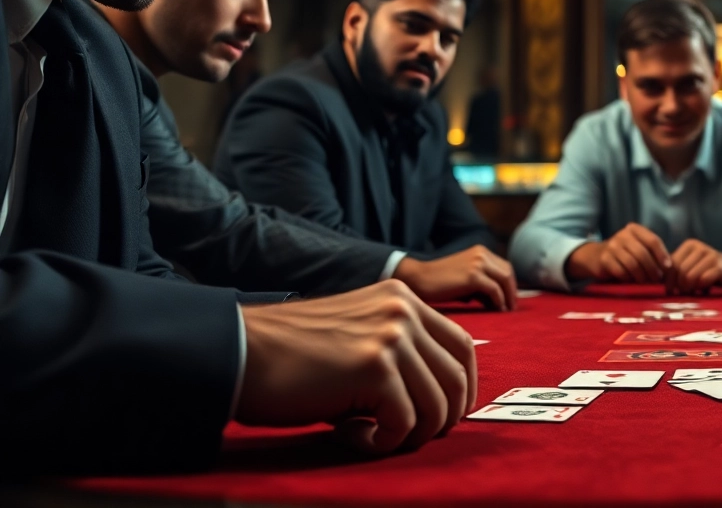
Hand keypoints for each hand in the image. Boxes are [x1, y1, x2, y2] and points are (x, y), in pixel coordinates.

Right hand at [236, 279, 476, 454]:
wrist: (240, 352)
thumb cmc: (292, 356)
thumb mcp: (357, 336)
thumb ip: (398, 351)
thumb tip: (441, 397)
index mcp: (403, 298)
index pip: (461, 346)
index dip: (461, 387)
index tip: (444, 414)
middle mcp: (403, 311)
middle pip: (457, 379)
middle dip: (441, 418)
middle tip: (404, 435)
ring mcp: (392, 337)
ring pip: (437, 406)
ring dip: (408, 435)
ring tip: (368, 435)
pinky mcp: (375, 368)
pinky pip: (404, 424)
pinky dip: (382, 443)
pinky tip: (350, 435)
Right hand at [394, 247, 517, 310]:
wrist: (419, 279)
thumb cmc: (441, 282)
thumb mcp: (466, 278)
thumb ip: (483, 284)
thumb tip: (501, 301)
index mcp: (480, 252)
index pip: (505, 267)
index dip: (510, 284)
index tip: (511, 299)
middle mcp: (481, 254)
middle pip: (508, 272)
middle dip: (512, 291)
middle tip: (511, 307)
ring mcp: (477, 263)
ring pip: (504, 280)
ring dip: (508, 296)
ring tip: (506, 310)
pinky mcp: (473, 276)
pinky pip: (494, 289)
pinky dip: (499, 300)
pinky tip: (497, 309)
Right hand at [565, 223, 669, 282]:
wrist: (595, 256)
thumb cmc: (623, 253)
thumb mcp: (638, 247)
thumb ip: (652, 253)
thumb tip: (670, 269)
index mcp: (634, 229)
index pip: (653, 240)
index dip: (662, 255)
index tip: (668, 268)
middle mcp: (623, 235)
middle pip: (643, 253)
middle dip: (653, 269)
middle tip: (657, 279)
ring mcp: (612, 246)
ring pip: (633, 264)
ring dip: (642, 276)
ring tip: (645, 281)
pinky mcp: (604, 259)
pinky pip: (621, 272)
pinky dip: (628, 278)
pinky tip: (630, 280)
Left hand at [666, 242, 721, 293]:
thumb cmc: (708, 270)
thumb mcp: (692, 265)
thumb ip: (677, 270)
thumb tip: (658, 282)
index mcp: (689, 245)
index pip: (671, 264)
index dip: (668, 280)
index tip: (670, 291)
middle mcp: (700, 247)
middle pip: (680, 271)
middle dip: (678, 286)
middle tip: (681, 294)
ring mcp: (711, 256)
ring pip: (690, 276)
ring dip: (689, 289)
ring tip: (692, 292)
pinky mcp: (721, 267)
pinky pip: (704, 280)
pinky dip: (701, 288)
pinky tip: (703, 290)